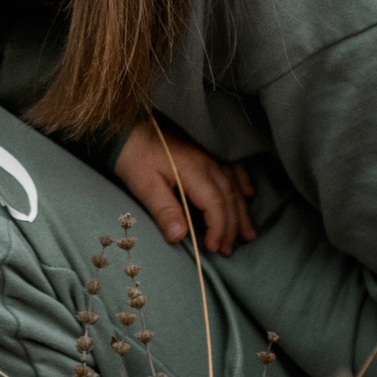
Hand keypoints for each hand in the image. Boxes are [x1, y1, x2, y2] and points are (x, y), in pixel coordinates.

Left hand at [112, 116, 257, 255]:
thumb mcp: (143, 184)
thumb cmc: (134, 156)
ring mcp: (210, 153)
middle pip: (229, 196)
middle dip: (232, 226)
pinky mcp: (206, 149)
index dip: (219, 228)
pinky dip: (244, 182)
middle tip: (229, 250)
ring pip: (234, 184)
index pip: (215, 203)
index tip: (214, 248)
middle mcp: (208, 160)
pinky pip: (234, 166)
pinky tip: (249, 193)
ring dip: (242, 210)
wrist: (127, 127)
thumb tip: (180, 236)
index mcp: (193, 169)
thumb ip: (164, 210)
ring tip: (248, 233)